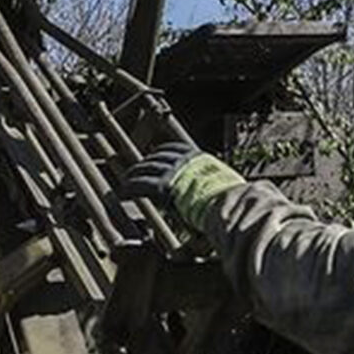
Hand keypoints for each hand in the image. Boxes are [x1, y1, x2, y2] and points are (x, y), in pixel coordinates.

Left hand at [121, 141, 244, 232]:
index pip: (175, 149)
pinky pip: (141, 185)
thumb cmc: (232, 200)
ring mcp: (173, 173)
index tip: (155, 156)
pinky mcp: (164, 187)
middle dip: (146, 163)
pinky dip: (130, 187)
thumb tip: (223, 193)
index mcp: (199, 158)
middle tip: (137, 169)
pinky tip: (122, 192)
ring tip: (127, 179)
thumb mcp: (225, 185)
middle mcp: (184, 161)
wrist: (230, 205)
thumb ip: (216, 185)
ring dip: (135, 173)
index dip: (161, 153)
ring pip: (147, 169)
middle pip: (157, 157)